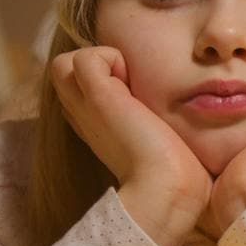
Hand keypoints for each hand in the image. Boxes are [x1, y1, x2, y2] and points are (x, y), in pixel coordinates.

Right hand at [50, 47, 209, 245]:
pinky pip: (85, 56)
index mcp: (95, 124)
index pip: (81, 85)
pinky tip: (132, 83)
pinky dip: (110, 57)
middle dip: (99, 64)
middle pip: (67, 71)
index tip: (136, 95)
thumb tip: (178, 103)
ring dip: (101, 58)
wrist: (168, 188)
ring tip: (130, 82)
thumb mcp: (159, 136)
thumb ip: (153, 119)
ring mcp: (85, 106)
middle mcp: (83, 114)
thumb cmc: (176, 171)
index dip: (107, 77)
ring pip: (67, 61)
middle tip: (130, 83)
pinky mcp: (98, 97)